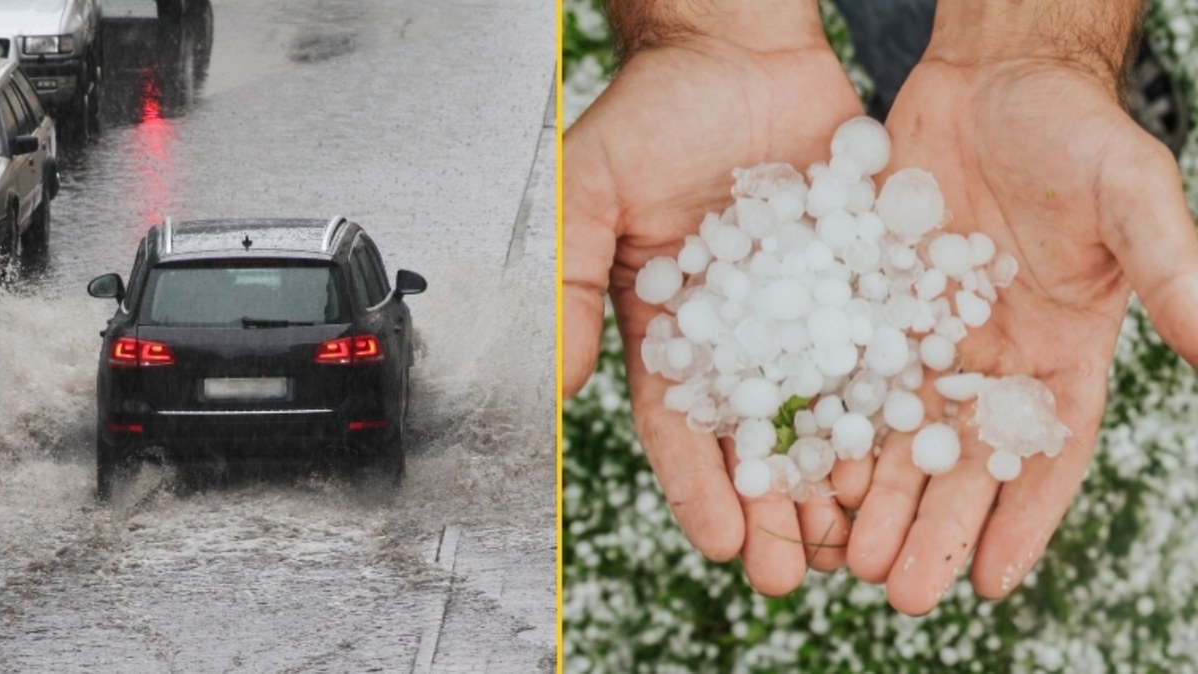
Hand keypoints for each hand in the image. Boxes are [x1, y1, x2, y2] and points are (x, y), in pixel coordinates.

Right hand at [564, 21, 863, 592]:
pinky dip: (892, 404)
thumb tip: (556, 381)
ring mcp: (803, 311)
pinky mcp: (859, 282)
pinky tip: (911, 449)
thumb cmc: (654, 115)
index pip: (680, 425)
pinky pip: (878, 349)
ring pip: (823, 410)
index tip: (722, 542)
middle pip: (756, 438)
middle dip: (772, 509)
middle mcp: (739, 333)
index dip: (699, 486)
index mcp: (669, 329)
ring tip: (857, 535)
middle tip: (793, 570)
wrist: (739, 53)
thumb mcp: (589, 191)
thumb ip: (567, 280)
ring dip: (837, 476)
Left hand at [833, 55, 1197, 613]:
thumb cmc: (1074, 132)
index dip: (1023, 520)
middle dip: (933, 528)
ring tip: (844, 556)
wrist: (991, 80)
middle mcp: (991, 359)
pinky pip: (848, 377)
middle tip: (896, 593)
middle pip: (961, 463)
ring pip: (898, 434)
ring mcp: (927, 336)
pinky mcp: (873, 308)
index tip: (991, 584)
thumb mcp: (1131, 198)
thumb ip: (1173, 272)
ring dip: (876, 499)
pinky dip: (831, 428)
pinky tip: (806, 473)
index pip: (1047, 455)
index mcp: (1062, 353)